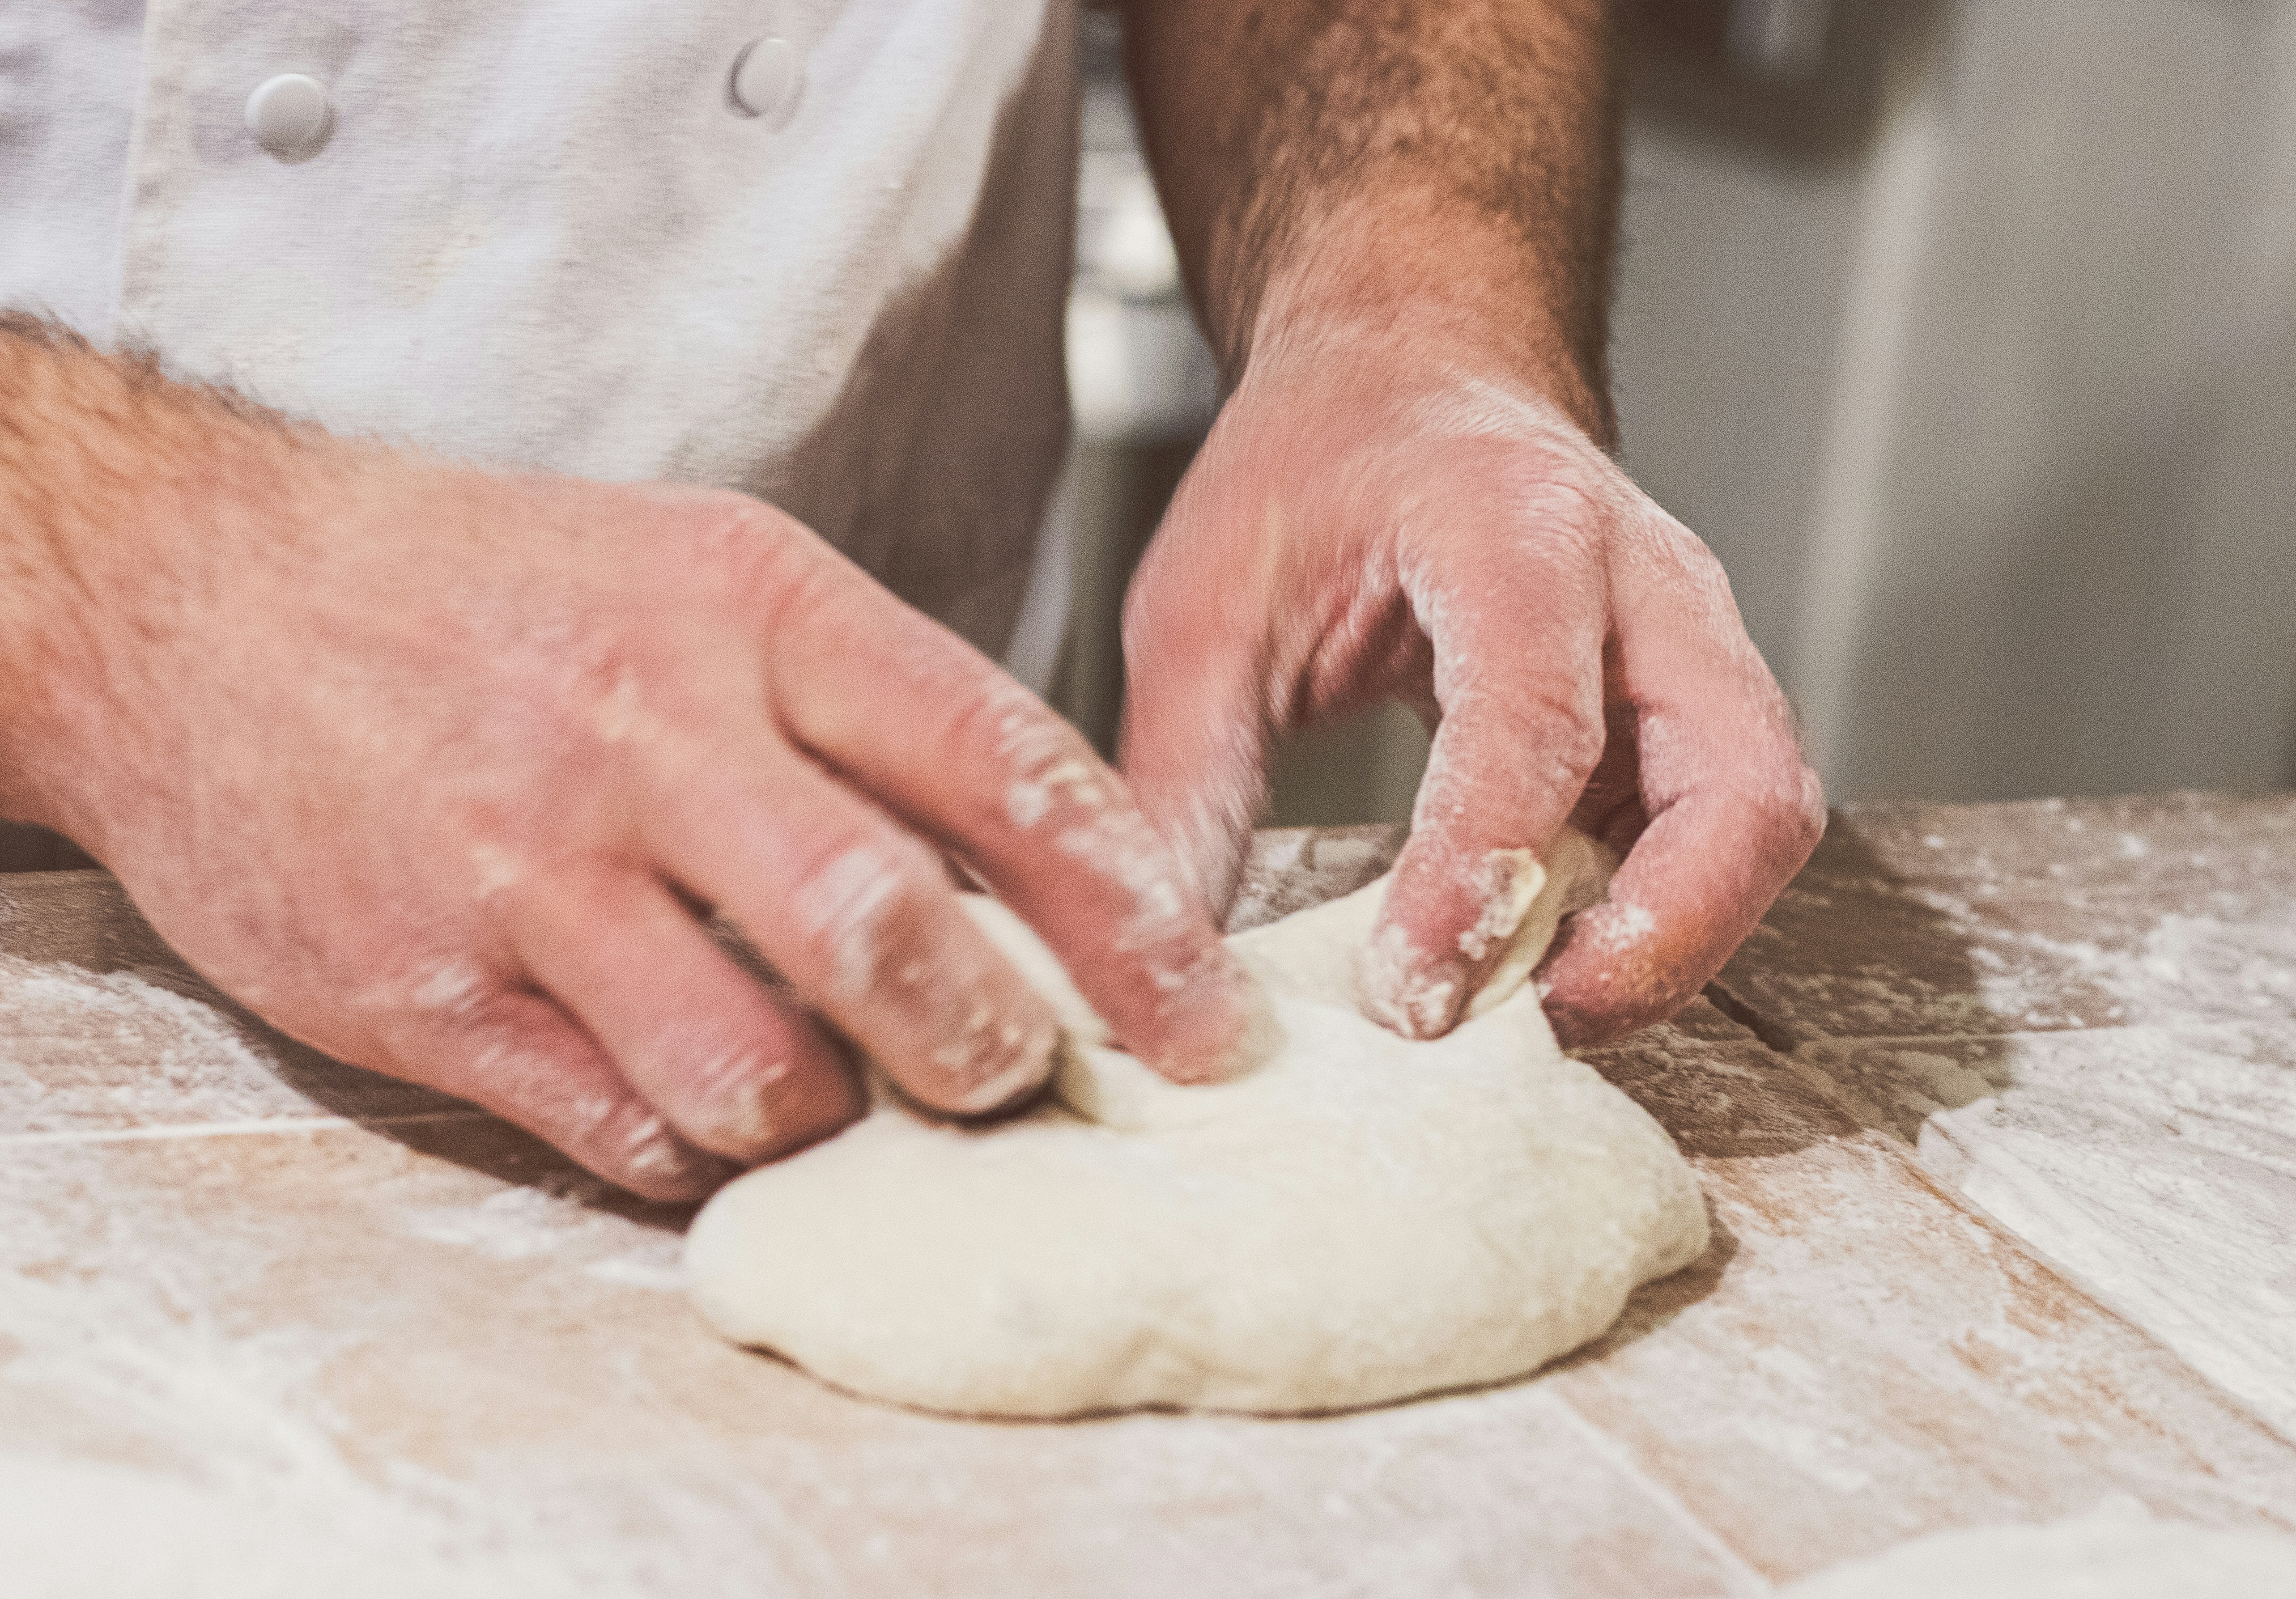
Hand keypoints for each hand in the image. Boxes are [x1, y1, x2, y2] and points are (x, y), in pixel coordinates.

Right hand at [2, 411, 1258, 1198]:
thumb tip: (1037, 866)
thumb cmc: (492, 594)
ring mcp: (525, 870)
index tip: (1202, 1010)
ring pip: (752, 1068)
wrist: (192, 591)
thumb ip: (864, 709)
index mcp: (751, 607)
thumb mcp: (700, 573)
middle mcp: (646, 734)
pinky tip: (685, 1099)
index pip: (1001, 766)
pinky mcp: (421, 990)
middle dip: (991, 1043)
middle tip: (1020, 1072)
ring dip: (827, 1113)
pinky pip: (615, 1128)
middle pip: (889, 935)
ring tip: (829, 1088)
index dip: (1131, 911)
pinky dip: (687, 1144)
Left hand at [1118, 320, 1823, 1047]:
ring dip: (1670, 946)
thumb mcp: (1209, 599)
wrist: (1415, 379)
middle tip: (1535, 1029)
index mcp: (1517, 526)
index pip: (1537, 716)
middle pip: (1740, 785)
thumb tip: (1160, 960)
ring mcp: (1696, 649)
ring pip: (1757, 826)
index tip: (1412, 995)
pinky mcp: (1693, 711)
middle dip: (1660, 937)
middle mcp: (1648, 585)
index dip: (1483, 870)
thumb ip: (1187, 775)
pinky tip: (1550, 965)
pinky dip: (1654, 922)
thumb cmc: (1321, 466)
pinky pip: (1719, 838)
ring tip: (1535, 1018)